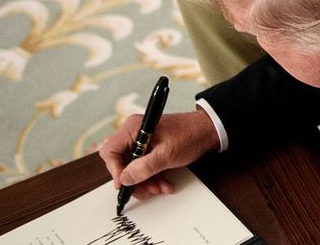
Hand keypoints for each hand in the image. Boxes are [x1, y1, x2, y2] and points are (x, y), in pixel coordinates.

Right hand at [98, 108, 219, 199]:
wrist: (209, 131)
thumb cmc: (189, 136)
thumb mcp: (165, 155)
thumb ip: (143, 168)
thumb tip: (124, 179)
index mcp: (133, 128)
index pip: (110, 152)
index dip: (115, 170)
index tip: (126, 184)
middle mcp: (135, 133)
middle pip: (121, 162)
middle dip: (134, 180)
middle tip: (146, 191)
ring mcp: (143, 141)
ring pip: (133, 167)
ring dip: (145, 181)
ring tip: (159, 188)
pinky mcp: (151, 149)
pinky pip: (144, 166)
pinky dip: (152, 177)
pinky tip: (164, 184)